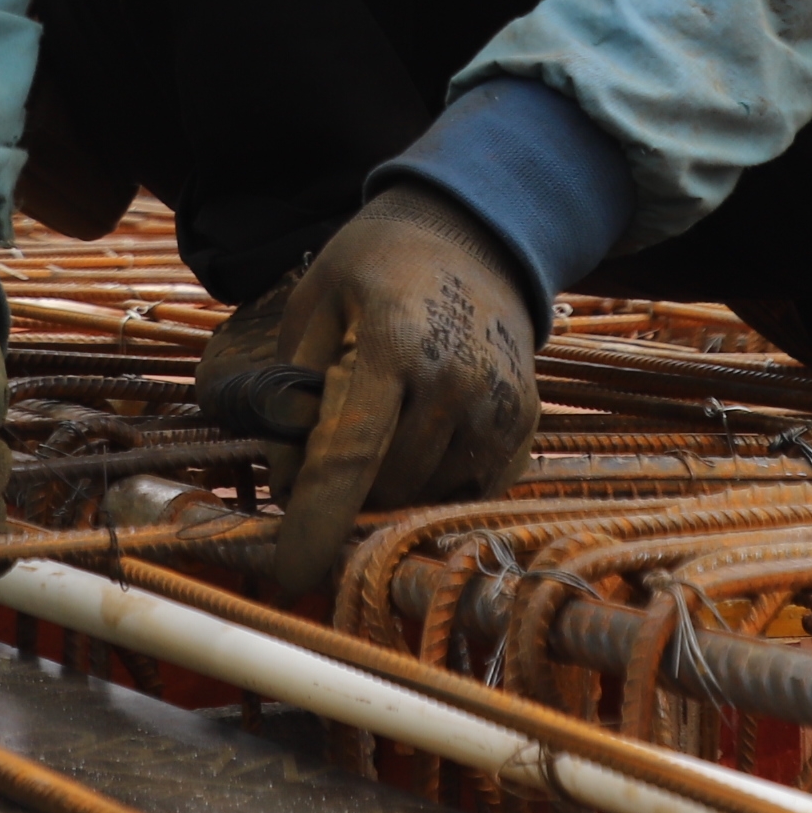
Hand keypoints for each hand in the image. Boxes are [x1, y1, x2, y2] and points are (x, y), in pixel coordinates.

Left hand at [247, 185, 538, 597]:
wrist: (472, 236)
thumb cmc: (375, 269)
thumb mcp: (314, 306)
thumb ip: (291, 394)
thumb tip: (286, 486)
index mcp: (391, 342)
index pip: (347, 455)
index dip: (315, 522)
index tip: (289, 576)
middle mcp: (455, 380)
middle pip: (383, 488)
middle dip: (346, 488)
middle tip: (335, 438)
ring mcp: (498, 405)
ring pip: (425, 498)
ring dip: (392, 484)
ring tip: (388, 417)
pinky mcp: (525, 424)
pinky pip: (468, 492)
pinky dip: (435, 481)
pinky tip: (425, 430)